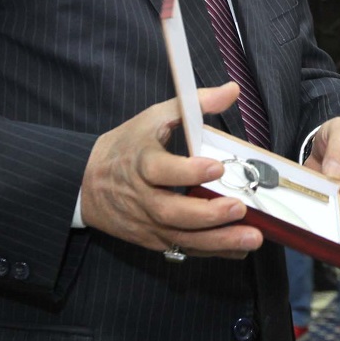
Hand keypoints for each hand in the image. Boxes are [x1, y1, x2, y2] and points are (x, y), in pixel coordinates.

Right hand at [80, 82, 260, 258]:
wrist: (87, 182)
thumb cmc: (128, 145)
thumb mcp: (155, 117)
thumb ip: (194, 103)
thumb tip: (232, 90)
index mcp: (141, 162)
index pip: (160, 170)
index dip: (188, 172)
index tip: (216, 167)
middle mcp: (142, 197)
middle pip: (172, 211)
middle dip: (208, 214)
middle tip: (239, 207)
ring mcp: (147, 222)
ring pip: (182, 237)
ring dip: (218, 240)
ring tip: (252, 237)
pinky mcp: (153, 239)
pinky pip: (184, 248)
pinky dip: (213, 250)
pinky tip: (239, 248)